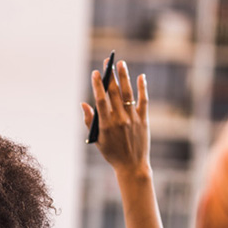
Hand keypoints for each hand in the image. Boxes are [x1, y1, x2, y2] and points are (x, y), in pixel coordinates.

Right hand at [81, 59, 149, 174]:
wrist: (132, 166)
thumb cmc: (111, 153)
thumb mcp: (96, 139)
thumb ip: (89, 121)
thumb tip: (84, 104)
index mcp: (106, 124)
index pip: (100, 99)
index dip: (98, 85)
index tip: (95, 73)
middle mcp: (120, 119)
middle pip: (114, 93)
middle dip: (110, 75)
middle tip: (108, 62)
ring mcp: (133, 119)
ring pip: (128, 93)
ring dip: (125, 77)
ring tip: (122, 64)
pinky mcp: (143, 120)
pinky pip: (143, 101)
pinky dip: (142, 89)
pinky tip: (141, 77)